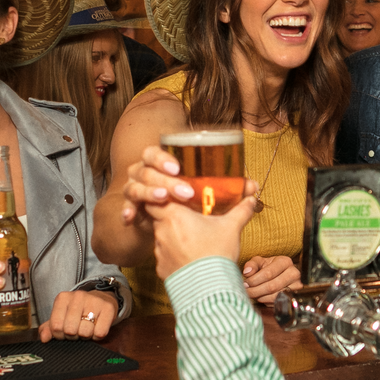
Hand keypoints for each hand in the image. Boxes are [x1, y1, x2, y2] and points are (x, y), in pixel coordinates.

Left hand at [39, 290, 117, 341]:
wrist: (100, 298)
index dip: (59, 335)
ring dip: (86, 336)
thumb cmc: (77, 311)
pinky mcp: (108, 308)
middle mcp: (78, 296)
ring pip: (85, 332)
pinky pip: (100, 333)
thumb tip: (44, 338)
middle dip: (73, 336)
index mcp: (62, 298)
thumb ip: (49, 328)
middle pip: (70, 330)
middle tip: (77, 331)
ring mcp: (94, 301)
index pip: (55, 326)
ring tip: (87, 329)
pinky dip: (97, 336)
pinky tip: (96, 329)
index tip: (64, 332)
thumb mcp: (61, 316)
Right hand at [119, 145, 258, 227]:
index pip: (155, 153)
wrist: (168, 227)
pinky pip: (125, 209)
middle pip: (146, 170)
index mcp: (162, 165)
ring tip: (163, 199)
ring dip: (148, 192)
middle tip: (183, 192)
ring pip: (134, 186)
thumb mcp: (208, 196)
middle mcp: (145, 174)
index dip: (163, 158)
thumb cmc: (188, 203)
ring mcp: (135, 191)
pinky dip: (127, 212)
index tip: (178, 168)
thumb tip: (253, 186)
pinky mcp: (131, 209)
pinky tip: (132, 219)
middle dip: (163, 179)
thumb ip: (229, 190)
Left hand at [151, 194, 256, 279]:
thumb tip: (251, 200)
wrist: (211, 288)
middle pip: (158, 218)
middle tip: (186, 220)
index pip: (155, 199)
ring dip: (172, 237)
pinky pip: (164, 256)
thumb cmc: (218, 254)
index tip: (174, 201)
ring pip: (161, 237)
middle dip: (170, 218)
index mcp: (174, 216)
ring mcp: (159, 251)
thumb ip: (241, 210)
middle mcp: (161, 231)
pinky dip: (173, 255)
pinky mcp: (161, 268)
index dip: (162, 198)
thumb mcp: (232, 227)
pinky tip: (188, 258)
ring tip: (191, 242)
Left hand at [241, 255, 299, 302]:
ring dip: (260, 297)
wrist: (283, 274)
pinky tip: (261, 297)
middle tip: (247, 291)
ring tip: (253, 294)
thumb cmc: (270, 267)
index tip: (246, 283)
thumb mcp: (260, 262)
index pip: (268, 273)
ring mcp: (296, 287)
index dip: (254, 280)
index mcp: (285, 262)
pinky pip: (278, 303)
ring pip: (275, 296)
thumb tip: (247, 272)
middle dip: (256, 291)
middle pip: (272, 286)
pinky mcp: (294, 297)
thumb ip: (252, 264)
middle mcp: (294, 273)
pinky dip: (266, 302)